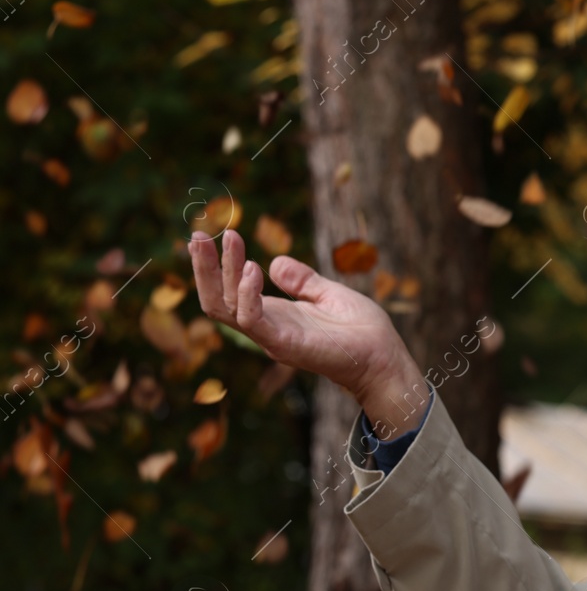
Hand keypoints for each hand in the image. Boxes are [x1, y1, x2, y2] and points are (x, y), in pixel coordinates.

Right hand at [189, 229, 425, 436]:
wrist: (384, 357)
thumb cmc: (362, 331)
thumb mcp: (328, 294)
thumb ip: (302, 280)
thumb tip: (276, 261)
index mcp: (273, 315)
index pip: (230, 291)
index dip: (218, 265)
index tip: (218, 233)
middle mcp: (265, 327)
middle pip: (217, 299)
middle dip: (204, 267)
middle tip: (197, 234)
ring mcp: (271, 337)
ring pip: (225, 308)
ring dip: (219, 272)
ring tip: (228, 238)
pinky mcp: (284, 345)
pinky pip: (252, 320)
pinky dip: (247, 293)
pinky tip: (253, 268)